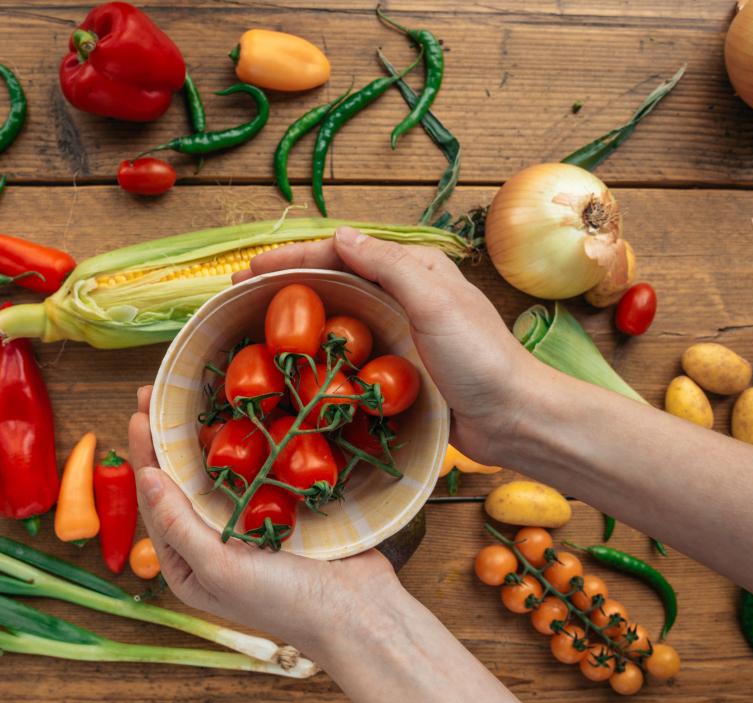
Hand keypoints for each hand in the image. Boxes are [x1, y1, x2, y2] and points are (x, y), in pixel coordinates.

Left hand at [127, 385, 400, 653]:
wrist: (358, 612)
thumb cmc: (283, 600)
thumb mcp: (220, 568)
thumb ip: (179, 524)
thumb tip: (144, 477)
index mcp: (188, 565)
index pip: (156, 502)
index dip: (145, 456)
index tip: (138, 413)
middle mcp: (212, 544)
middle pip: (181, 482)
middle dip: (166, 438)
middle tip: (155, 393)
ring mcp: (247, 524)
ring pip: (217, 473)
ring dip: (203, 436)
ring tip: (188, 397)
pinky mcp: (282, 509)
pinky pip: (256, 471)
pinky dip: (246, 444)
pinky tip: (239, 417)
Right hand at [235, 226, 542, 464]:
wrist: (512, 417)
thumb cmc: (480, 357)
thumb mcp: (434, 300)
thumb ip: (389, 265)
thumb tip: (339, 235)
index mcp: (413, 269)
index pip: (341, 252)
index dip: (292, 257)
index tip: (251, 269)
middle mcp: (403, 296)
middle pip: (332, 280)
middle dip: (285, 284)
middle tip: (240, 296)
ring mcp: (398, 334)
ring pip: (336, 316)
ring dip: (297, 318)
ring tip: (255, 328)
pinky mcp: (395, 369)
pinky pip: (346, 353)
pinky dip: (317, 354)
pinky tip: (292, 366)